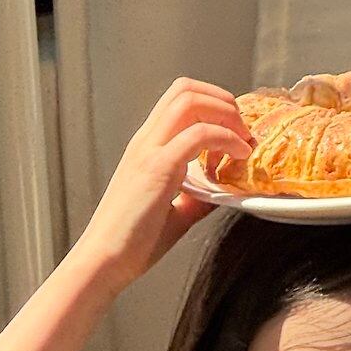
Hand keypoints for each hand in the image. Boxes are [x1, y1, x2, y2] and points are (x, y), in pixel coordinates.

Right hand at [73, 77, 252, 291]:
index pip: (179, 101)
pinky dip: (226, 139)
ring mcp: (149, 151)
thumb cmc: (132, 243)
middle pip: (185, 90)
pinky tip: (239, 156)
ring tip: (244, 141)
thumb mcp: (173, 214)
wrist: (106, 260)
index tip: (235, 131)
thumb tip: (218, 194)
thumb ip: (195, 199)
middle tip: (245, 130)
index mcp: (147, 147)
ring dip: (226, 114)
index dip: (213, 105)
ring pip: (190, 101)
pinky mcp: (157, 169)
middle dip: (224, 101)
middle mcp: (146, 141)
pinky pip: (198, 135)